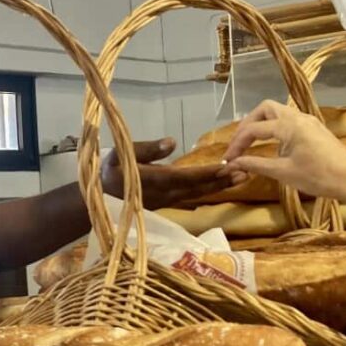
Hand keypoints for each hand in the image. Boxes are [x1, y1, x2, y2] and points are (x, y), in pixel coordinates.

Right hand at [101, 137, 234, 209]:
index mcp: (153, 180)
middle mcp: (164, 194)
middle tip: (246, 172)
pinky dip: (208, 191)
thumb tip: (172, 142)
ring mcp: (166, 201)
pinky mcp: (167, 203)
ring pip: (197, 195)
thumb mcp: (122, 153)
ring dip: (219, 187)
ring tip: (241, 179)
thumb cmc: (110, 169)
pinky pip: (192, 197)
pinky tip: (221, 186)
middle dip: (221, 181)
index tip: (227, 166)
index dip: (207, 173)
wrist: (99, 194)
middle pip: (197, 188)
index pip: (185, 176)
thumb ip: (147, 149)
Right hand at [222, 100, 345, 200]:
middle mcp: (298, 117)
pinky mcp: (314, 129)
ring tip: (251, 144)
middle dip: (248, 124)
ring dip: (261, 125)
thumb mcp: (283, 172)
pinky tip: (272, 146)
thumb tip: (233, 163)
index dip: (237, 144)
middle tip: (239, 144)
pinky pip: (288, 121)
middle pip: (265, 109)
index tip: (227, 159)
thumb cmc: (319, 177)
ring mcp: (308, 121)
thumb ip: (255, 164)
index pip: (254, 129)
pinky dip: (274, 129)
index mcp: (289, 125)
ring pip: (277, 113)